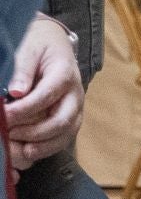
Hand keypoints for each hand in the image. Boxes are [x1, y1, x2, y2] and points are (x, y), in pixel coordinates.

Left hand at [6, 14, 83, 169]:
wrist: (53, 46)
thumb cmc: (38, 47)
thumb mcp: (28, 50)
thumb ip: (22, 69)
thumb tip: (16, 92)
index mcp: (65, 72)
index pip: (47, 95)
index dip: (24, 110)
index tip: (3, 116)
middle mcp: (75, 93)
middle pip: (62, 120)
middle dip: (34, 132)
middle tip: (9, 133)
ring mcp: (74, 108)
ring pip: (65, 135)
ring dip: (41, 146)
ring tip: (19, 150)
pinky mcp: (69, 119)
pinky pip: (62, 140)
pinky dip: (45, 150)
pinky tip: (26, 152)